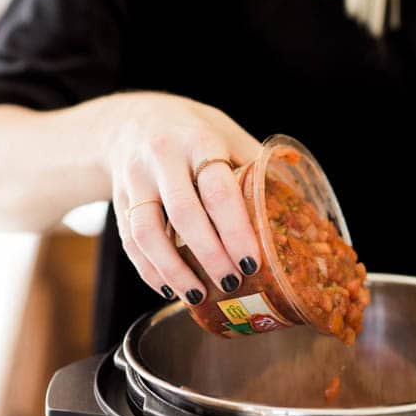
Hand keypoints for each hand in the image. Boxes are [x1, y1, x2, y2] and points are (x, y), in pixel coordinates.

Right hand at [107, 92, 261, 304]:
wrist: (131, 120)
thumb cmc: (192, 132)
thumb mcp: (227, 134)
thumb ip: (254, 167)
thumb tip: (297, 209)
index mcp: (199, 141)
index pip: (219, 191)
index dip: (236, 231)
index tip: (252, 262)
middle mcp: (162, 158)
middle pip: (184, 214)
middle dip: (209, 254)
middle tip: (231, 282)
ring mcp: (135, 180)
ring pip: (146, 232)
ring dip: (173, 270)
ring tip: (197, 296)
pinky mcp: (118, 200)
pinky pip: (129, 241)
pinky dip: (149, 270)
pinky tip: (169, 288)